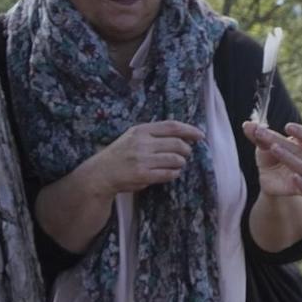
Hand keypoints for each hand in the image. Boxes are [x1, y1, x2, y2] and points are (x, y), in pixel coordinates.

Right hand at [87, 120, 205, 193]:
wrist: (101, 173)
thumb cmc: (121, 154)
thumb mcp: (134, 137)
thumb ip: (155, 135)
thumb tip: (184, 136)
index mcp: (141, 130)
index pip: (172, 127)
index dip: (189, 130)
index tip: (200, 135)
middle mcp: (142, 143)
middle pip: (178, 143)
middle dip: (186, 150)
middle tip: (186, 154)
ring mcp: (142, 159)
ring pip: (176, 159)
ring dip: (180, 163)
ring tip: (176, 164)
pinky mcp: (143, 174)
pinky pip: (169, 174)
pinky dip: (174, 174)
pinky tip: (170, 173)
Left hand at [244, 119, 301, 197]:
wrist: (270, 180)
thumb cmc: (272, 158)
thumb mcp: (264, 144)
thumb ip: (257, 135)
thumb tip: (248, 125)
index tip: (287, 127)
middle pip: (300, 150)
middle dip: (280, 140)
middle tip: (261, 133)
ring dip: (288, 156)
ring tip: (273, 148)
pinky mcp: (298, 189)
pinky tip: (294, 177)